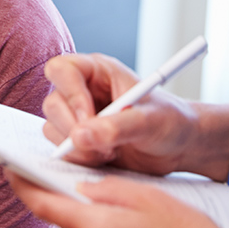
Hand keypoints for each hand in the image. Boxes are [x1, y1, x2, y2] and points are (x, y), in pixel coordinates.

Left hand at [5, 171, 228, 227]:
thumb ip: (106, 188)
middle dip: (55, 194)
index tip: (11, 167)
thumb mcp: (146, 196)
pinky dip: (91, 225)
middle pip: (58, 217)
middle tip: (60, 169)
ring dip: (76, 210)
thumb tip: (80, 186)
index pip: (43, 203)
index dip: (22, 184)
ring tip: (95, 189)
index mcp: (96, 226)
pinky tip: (113, 214)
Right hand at [40, 52, 199, 174]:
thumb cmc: (169, 121)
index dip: (70, 93)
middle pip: (52, 102)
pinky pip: (59, 149)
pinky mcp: (76, 139)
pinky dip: (78, 158)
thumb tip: (80, 136)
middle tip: (102, 146)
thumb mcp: (150, 120)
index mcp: (99, 70)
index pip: (63, 69)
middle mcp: (82, 89)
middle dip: (73, 128)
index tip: (88, 118)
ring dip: (76, 148)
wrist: (177, 146)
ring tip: (110, 152)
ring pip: (51, 128)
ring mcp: (76, 115)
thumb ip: (117, 126)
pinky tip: (104, 159)